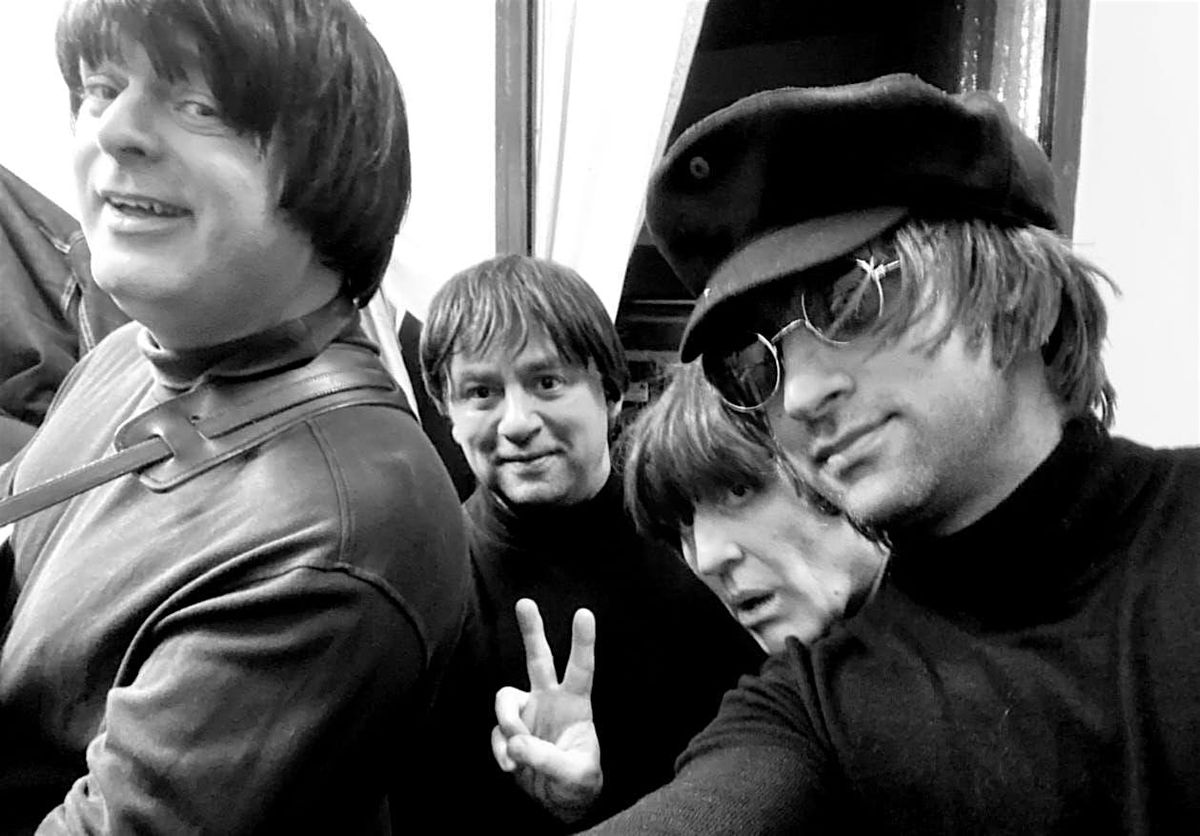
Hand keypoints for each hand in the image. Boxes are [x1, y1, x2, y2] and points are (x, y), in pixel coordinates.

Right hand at [491, 598, 601, 822]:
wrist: (558, 803)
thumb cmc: (578, 783)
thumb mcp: (574, 775)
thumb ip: (546, 758)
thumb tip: (514, 743)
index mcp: (576, 705)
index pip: (581, 669)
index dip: (583, 642)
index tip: (584, 613)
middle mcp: (550, 701)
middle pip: (539, 659)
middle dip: (532, 631)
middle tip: (525, 603)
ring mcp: (528, 713)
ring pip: (505, 696)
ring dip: (507, 722)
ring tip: (517, 752)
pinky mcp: (509, 731)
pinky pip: (496, 731)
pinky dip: (500, 750)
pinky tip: (511, 766)